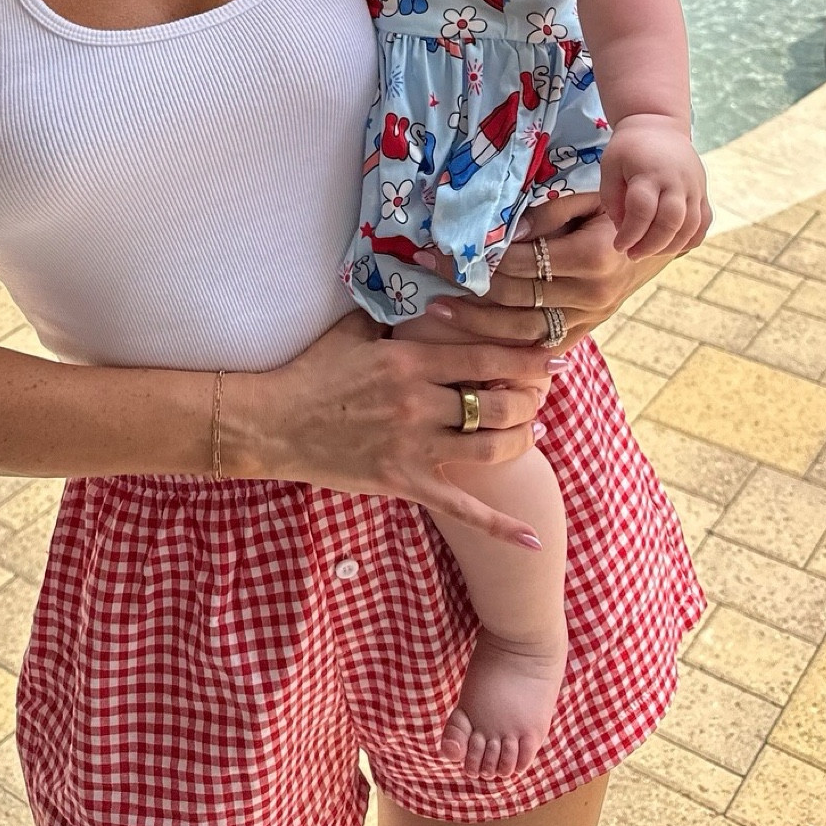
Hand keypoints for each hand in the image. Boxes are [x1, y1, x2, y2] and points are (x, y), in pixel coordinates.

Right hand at [229, 312, 557, 549]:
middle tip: (543, 394)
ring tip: (532, 431)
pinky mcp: (404, 483)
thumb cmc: (313, 372)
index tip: (551, 357)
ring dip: (521, 439)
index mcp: (409, 361)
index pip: (485, 357)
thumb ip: (395, 313)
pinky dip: (499, 525)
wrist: (274, 423)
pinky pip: (461, 509)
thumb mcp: (354, 330)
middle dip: (531, 398)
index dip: (526, 358)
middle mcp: (418, 403)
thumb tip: (426, 289)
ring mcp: (413, 447)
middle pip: (497, 402)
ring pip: (490, 447)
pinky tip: (531, 536)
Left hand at [416, 191, 695, 346]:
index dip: (482, 257)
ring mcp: (589, 318)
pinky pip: (542, 346)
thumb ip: (548, 214)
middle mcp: (591, 294)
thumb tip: (508, 232)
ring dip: (477, 323)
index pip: (523, 262)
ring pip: (524, 330)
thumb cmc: (613, 211)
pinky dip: (507, 346)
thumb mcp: (587, 199)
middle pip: (517, 297)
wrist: (653, 240)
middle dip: (468, 287)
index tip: (442, 248)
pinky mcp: (586, 331)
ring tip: (438, 309)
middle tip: (428, 272)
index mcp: (593, 256)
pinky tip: (473, 342)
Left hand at [600, 115, 708, 256]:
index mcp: (649, 172)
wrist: (659, 126)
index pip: (643, 209)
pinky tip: (670, 246)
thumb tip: (622, 229)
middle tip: (632, 254)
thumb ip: (612, 198)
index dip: (631, 233)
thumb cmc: (629, 149)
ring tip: (648, 252)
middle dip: (651, 244)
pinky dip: (690, 240)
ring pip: (690, 226)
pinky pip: (703, 223)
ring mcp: (694, 187)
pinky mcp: (703, 192)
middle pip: (671, 221)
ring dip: (669, 246)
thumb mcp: (610, 166)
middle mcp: (676, 180)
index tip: (619, 245)